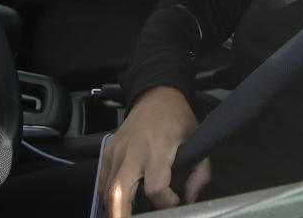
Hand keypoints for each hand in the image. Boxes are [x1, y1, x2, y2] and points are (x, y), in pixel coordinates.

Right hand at [97, 86, 210, 216]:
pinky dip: (109, 194)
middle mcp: (134, 152)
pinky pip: (102, 181)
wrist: (156, 95)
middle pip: (119, 193)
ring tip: (129, 214)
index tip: (174, 200)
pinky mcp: (107, 151)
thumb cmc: (176, 117)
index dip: (165, 202)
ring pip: (107, 191)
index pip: (156, 187)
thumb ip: (200, 172)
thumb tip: (190, 197)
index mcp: (157, 149)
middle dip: (122, 215)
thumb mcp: (197, 139)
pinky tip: (121, 199)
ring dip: (116, 207)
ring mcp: (117, 152)